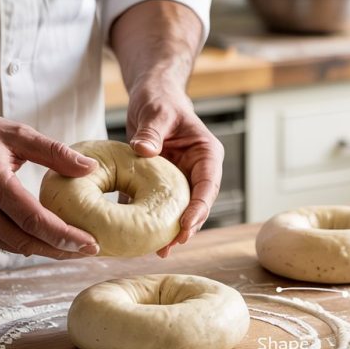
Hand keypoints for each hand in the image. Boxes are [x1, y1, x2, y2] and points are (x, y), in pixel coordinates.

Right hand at [0, 110, 100, 258]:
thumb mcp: (17, 133)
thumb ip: (54, 151)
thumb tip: (90, 167)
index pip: (31, 218)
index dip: (63, 235)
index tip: (90, 242)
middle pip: (24, 240)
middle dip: (60, 249)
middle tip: (91, 250)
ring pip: (14, 246)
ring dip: (46, 250)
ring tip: (77, 248)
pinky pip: (3, 241)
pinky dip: (28, 243)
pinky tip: (50, 241)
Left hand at [127, 82, 222, 256]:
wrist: (151, 97)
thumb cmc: (160, 100)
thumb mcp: (157, 112)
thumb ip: (152, 131)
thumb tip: (144, 150)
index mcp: (206, 154)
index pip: (208, 185)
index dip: (199, 207)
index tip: (187, 224)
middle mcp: (196, 170)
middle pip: (196, 203)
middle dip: (187, 226)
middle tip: (173, 243)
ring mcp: (179, 179)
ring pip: (178, 209)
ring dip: (170, 229)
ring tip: (160, 251)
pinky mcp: (159, 184)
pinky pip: (156, 205)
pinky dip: (150, 222)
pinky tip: (141, 240)